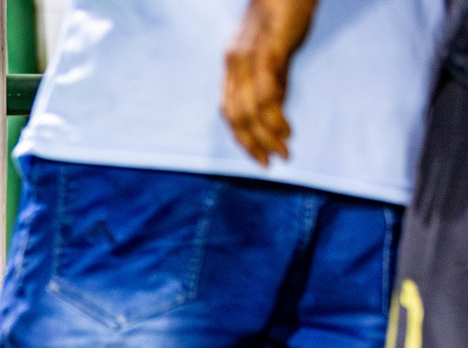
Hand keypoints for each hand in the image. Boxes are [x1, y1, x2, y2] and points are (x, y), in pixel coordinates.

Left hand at [222, 0, 318, 165]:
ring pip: (249, 111)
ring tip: (283, 152)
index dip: (241, 137)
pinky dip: (274, 118)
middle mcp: (234, 64)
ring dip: (266, 137)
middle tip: (269, 163)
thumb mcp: (275, 50)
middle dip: (251, 144)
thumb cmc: (287, 11)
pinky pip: (266, 94)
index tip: (258, 156)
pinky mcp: (266, 52)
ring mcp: (247, 58)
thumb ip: (273, 78)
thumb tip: (275, 108)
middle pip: (234, 116)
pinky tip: (285, 131)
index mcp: (232, 64)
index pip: (229, 110)